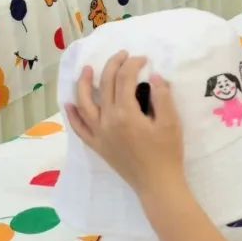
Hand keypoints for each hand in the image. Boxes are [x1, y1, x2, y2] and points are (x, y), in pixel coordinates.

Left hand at [65, 52, 185, 192]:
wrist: (158, 185)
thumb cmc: (167, 154)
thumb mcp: (171, 123)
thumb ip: (162, 96)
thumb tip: (154, 76)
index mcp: (125, 113)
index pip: (124, 78)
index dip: (133, 64)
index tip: (143, 59)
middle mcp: (107, 121)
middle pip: (105, 85)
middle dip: (113, 65)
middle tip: (122, 55)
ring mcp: (100, 134)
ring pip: (85, 103)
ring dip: (84, 84)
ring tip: (86, 70)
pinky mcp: (98, 146)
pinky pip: (80, 128)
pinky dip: (73, 115)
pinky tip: (70, 104)